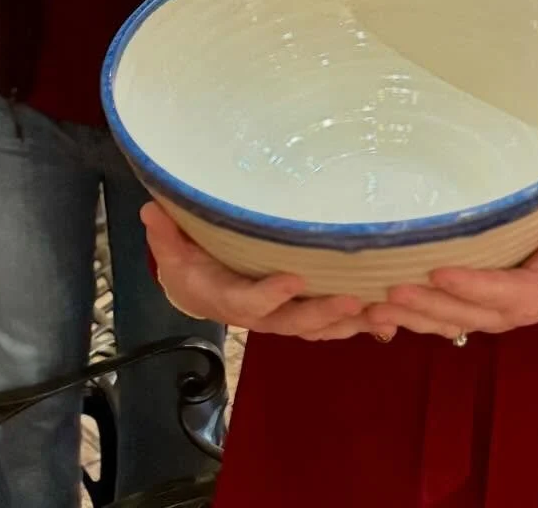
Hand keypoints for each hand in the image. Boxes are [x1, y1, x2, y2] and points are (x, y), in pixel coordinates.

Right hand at [142, 202, 369, 340]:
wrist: (200, 290)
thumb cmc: (189, 264)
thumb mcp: (171, 250)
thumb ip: (166, 234)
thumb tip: (150, 209)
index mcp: (227, 297)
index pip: (249, 301)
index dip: (271, 293)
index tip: (294, 279)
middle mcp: (260, 314)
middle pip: (293, 321)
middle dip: (323, 313)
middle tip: (352, 299)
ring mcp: (283, 316)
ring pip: (318, 327)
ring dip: (348, 323)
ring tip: (379, 312)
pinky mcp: (300, 312)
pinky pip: (331, 325)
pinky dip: (357, 325)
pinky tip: (387, 320)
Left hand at [367, 204, 537, 339]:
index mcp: (532, 295)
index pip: (497, 292)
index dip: (468, 285)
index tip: (438, 272)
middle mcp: (505, 313)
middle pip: (460, 313)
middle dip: (425, 304)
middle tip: (390, 289)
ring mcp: (486, 317)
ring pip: (443, 322)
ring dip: (408, 317)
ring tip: (373, 307)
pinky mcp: (473, 313)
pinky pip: (440, 322)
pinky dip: (410, 320)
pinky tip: (379, 314)